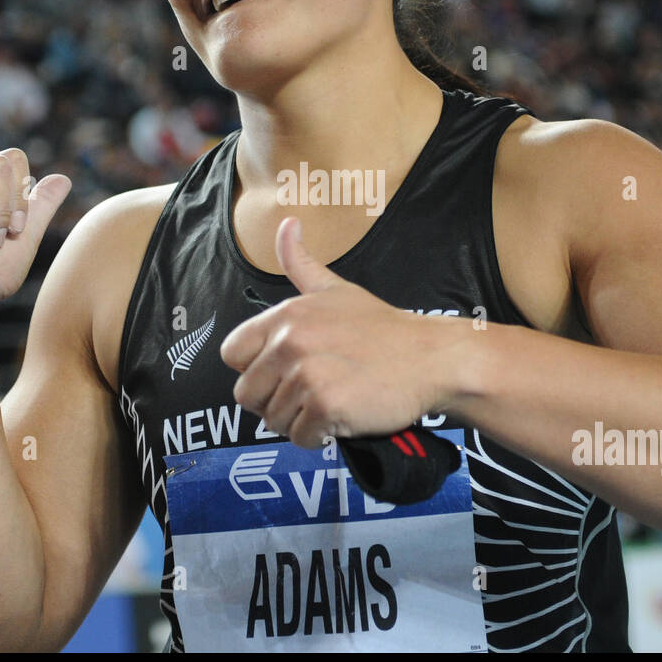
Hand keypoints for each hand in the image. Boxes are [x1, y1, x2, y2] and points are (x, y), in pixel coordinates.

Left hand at [220, 217, 439, 448]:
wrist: (430, 358)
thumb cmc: (382, 329)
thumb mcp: (336, 288)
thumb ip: (300, 262)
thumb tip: (286, 223)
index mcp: (285, 315)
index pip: (232, 354)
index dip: (254, 368)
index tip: (284, 370)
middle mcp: (290, 342)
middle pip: (247, 394)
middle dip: (274, 401)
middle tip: (312, 392)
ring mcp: (307, 375)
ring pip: (273, 420)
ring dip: (299, 421)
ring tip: (332, 400)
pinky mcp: (326, 405)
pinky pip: (300, 438)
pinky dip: (319, 437)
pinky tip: (342, 417)